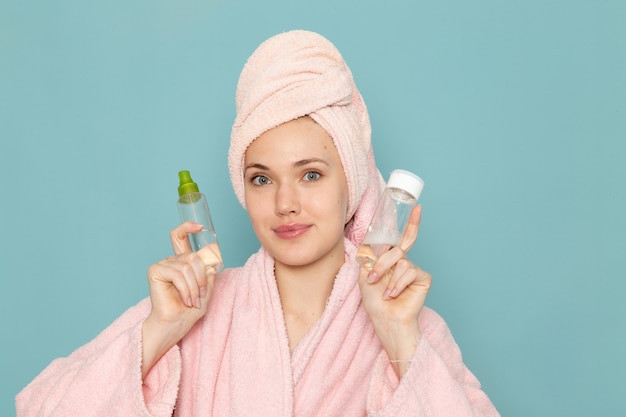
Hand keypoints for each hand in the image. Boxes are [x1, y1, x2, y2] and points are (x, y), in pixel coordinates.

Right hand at [142, 222, 215, 376]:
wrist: (176, 323)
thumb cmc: (190, 309)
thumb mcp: (207, 287)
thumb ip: (209, 270)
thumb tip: (211, 254)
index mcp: (183, 261)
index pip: (181, 237)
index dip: (188, 227)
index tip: (199, 227)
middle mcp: (172, 260)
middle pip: (193, 256)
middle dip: (201, 277)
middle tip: (200, 294)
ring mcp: (163, 265)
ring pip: (187, 266)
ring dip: (194, 286)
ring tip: (193, 300)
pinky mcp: (155, 271)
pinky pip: (178, 273)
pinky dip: (186, 288)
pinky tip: (186, 299)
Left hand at [358, 205, 431, 374]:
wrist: (385, 319)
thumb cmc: (375, 301)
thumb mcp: (365, 275)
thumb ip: (369, 257)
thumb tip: (368, 244)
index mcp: (391, 260)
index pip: (401, 237)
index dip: (412, 222)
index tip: (418, 207)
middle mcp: (404, 262)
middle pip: (398, 247)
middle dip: (383, 263)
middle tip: (374, 278)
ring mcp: (414, 269)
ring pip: (400, 259)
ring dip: (388, 275)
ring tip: (384, 291)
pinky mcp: (423, 278)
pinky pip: (409, 271)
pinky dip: (398, 284)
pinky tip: (393, 295)